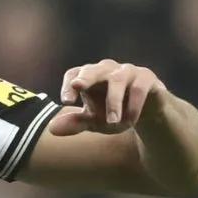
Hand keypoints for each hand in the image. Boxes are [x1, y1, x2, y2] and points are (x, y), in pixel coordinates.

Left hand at [49, 59, 169, 136]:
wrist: (146, 111)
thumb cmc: (113, 112)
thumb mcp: (93, 121)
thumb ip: (75, 123)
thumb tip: (51, 129)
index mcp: (89, 77)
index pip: (73, 74)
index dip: (68, 85)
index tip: (66, 101)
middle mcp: (106, 70)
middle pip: (93, 69)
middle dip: (86, 77)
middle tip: (78, 86)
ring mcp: (127, 71)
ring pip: (117, 79)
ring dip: (113, 101)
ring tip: (113, 122)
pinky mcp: (146, 78)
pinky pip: (139, 87)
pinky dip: (134, 104)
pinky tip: (131, 120)